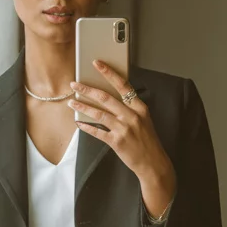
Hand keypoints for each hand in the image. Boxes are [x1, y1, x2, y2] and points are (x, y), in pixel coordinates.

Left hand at [68, 60, 175, 213]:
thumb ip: (129, 109)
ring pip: (99, 113)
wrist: (153, 163)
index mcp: (140, 108)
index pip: (123, 85)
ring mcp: (124, 129)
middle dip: (87, 89)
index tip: (97, 64)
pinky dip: (87, 127)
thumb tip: (108, 98)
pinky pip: (98, 131)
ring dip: (83, 107)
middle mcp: (132, 116)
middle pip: (106, 97)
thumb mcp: (144, 120)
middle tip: (75, 84)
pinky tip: (78, 123)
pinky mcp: (117, 142)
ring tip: (72, 102)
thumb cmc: (147, 141)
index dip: (109, 73)